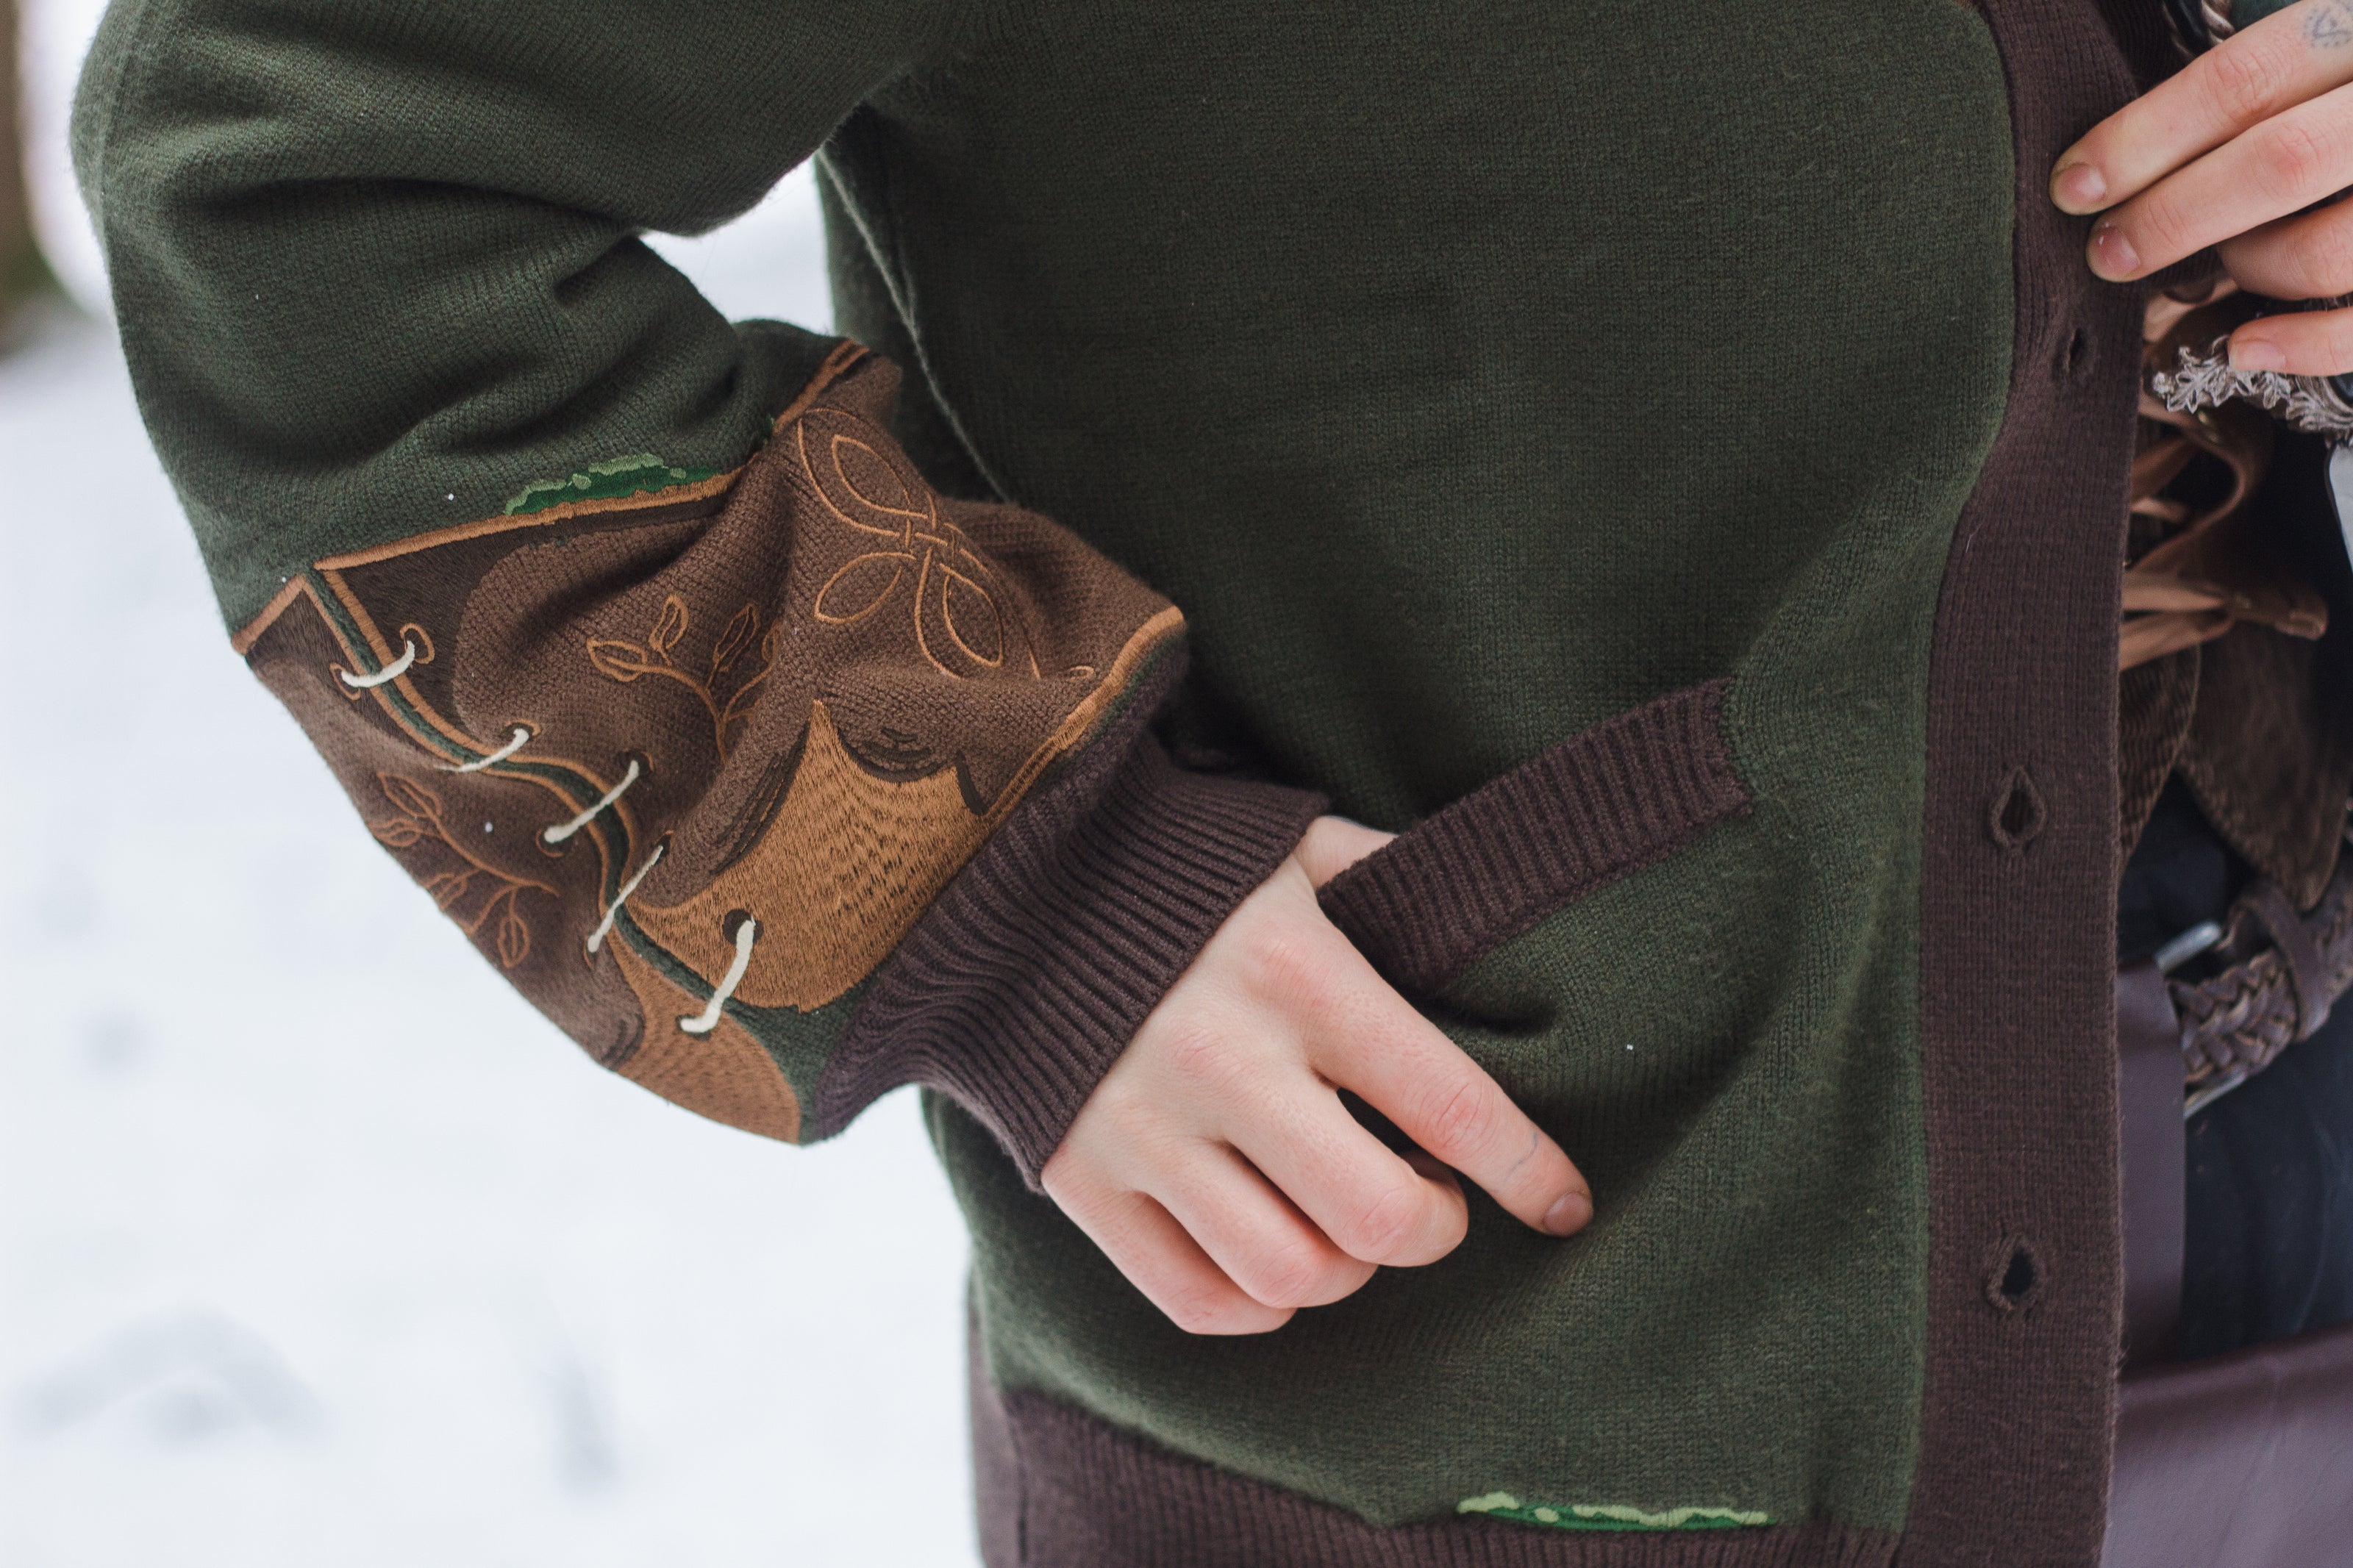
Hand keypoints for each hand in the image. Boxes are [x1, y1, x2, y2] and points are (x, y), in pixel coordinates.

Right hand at [1039, 815, 1592, 1334]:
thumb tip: (1496, 917)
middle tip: (1434, 1199)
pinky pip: (1197, 1300)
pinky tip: (1276, 1254)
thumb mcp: (1293, 845)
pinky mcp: (1081, 1178)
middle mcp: (1222, 1059)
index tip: (1563, 1201)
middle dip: (1436, 1227)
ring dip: (1349, 1268)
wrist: (998, 878)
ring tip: (1348, 1218)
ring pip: (1292, 1276)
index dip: (1529, 1172)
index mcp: (1296, 971)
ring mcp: (1143, 1129)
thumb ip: (1391, 880)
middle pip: (1378, 1221)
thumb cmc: (1179, 863)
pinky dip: (1260, 1302)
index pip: (1452, 1107)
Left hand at [2052, 0, 2352, 371]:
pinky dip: (2298, 342)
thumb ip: (2264, 85)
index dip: (2146, 136)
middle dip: (2173, 216)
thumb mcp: (2332, 57)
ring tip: (2219, 266)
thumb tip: (2126, 154)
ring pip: (2325, 247)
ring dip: (2247, 267)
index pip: (2248, 78)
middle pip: (2279, 162)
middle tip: (2111, 251)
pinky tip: (2245, 343)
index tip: (2076, 184)